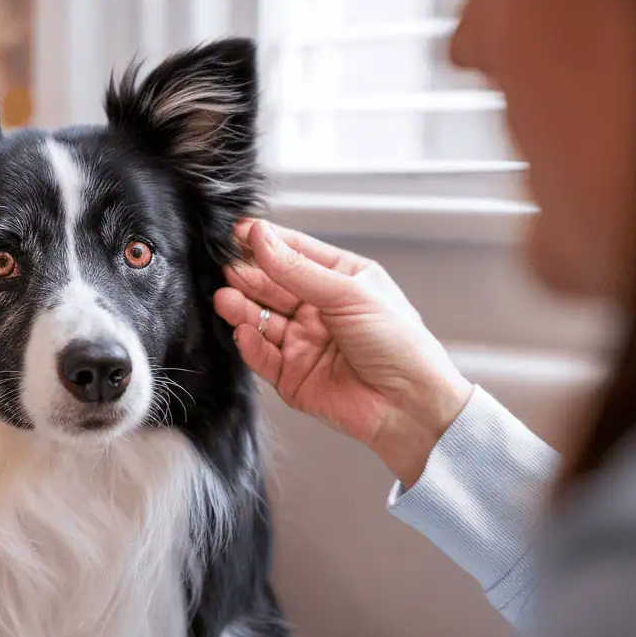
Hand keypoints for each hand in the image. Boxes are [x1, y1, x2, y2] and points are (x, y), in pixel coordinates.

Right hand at [215, 219, 472, 486]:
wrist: (410, 404)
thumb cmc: (399, 344)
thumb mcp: (349, 294)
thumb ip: (299, 270)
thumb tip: (261, 237)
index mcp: (341, 280)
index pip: (295, 253)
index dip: (267, 242)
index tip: (238, 232)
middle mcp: (319, 310)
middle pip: (273, 286)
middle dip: (248, 277)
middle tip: (226, 269)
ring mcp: (304, 343)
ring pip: (262, 320)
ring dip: (242, 309)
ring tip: (225, 300)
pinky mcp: (292, 377)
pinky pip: (263, 357)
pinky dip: (251, 345)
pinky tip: (244, 332)